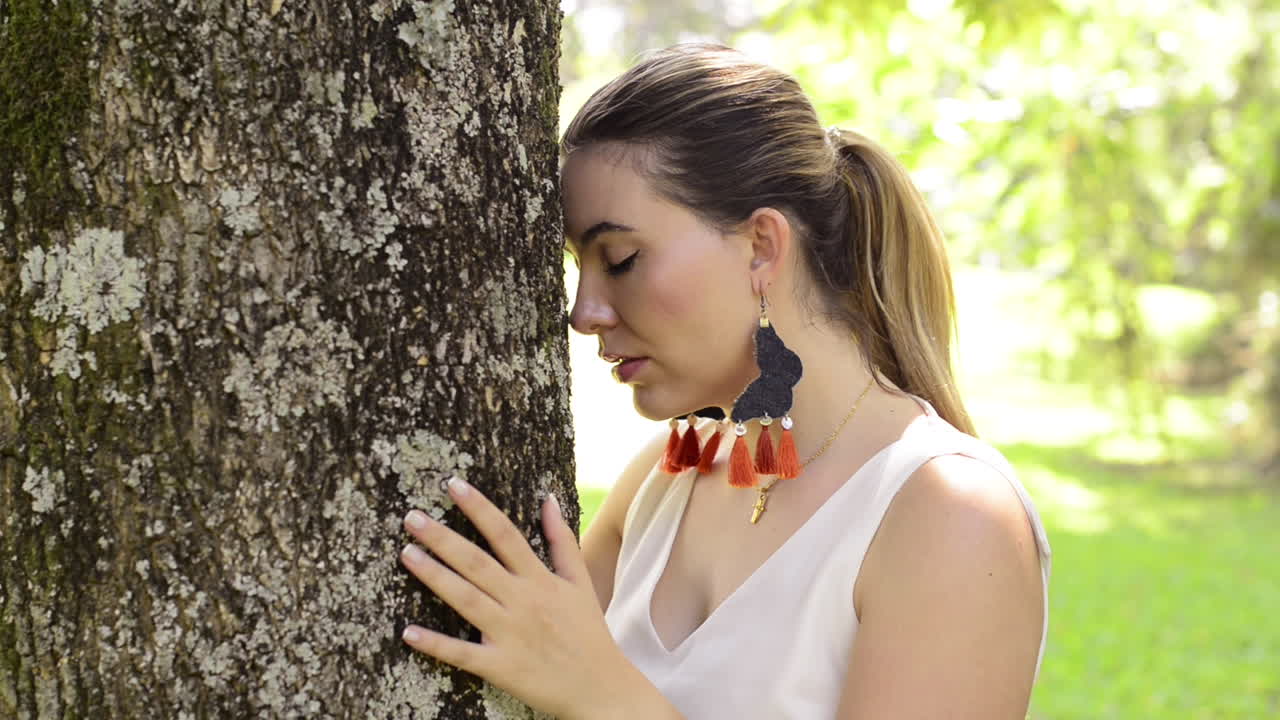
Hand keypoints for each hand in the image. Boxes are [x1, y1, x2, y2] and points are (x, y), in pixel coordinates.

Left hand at [399, 477, 627, 718]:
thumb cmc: (588, 631)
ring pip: (466, 599)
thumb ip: (562, 540)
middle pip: (477, 563)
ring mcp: (509, 634)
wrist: (600, 687)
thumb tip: (548, 498)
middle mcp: (523, 602)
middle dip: (443, 538)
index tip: (453, 486)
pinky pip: (462, 654)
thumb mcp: (580, 582)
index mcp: (540, 580)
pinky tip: (409, 632)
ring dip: (434, 576)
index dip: (478, 508)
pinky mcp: (500, 667)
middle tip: (411, 517)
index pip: (505, 534)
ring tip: (407, 553)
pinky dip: (436, 645)